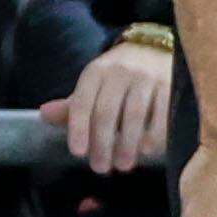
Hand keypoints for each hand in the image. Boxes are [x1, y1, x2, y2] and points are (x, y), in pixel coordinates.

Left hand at [42, 41, 173, 175]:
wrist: (154, 49)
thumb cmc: (118, 76)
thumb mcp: (93, 85)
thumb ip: (73, 105)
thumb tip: (45, 114)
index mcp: (96, 72)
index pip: (83, 102)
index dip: (78, 128)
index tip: (78, 153)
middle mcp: (120, 71)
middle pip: (107, 112)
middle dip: (102, 143)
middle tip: (100, 167)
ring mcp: (147, 77)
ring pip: (134, 115)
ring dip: (127, 144)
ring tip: (123, 164)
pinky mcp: (171, 84)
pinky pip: (161, 114)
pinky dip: (153, 134)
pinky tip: (146, 150)